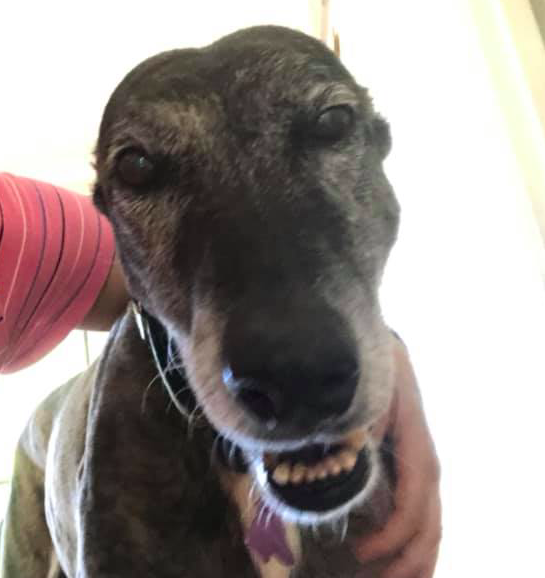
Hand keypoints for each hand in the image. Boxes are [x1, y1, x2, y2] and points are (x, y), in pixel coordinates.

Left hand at [353, 337, 441, 577]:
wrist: (380, 351)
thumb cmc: (370, 372)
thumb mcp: (363, 398)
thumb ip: (357, 433)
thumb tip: (339, 472)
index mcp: (416, 447)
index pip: (413, 503)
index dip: (393, 535)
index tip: (360, 553)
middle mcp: (425, 461)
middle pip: (430, 520)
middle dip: (410, 559)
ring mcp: (421, 464)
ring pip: (432, 520)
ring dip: (419, 557)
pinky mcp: (411, 464)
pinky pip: (422, 508)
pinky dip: (416, 538)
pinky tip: (403, 555)